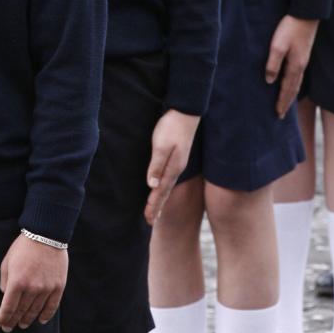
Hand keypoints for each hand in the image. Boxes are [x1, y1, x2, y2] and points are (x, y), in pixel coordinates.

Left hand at [0, 234, 67, 332]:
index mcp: (17, 282)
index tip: (0, 324)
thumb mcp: (7, 262)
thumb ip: (5, 281)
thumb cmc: (23, 247)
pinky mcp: (58, 287)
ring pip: (36, 311)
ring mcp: (46, 288)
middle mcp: (32, 288)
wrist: (46, 234)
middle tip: (9, 328)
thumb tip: (5, 295)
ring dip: (28, 319)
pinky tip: (40, 320)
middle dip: (13, 321)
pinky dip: (46, 315)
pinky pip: (52, 306)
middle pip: (21, 311)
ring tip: (23, 325)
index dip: (3, 318)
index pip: (8, 307)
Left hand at [144, 109, 199, 224]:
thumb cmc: (171, 127)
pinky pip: (167, 177)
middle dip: (157, 207)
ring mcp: (177, 163)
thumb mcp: (161, 146)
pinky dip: (163, 186)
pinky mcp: (176, 156)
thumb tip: (151, 185)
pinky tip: (160, 187)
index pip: (161, 192)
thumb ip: (157, 165)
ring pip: (166, 185)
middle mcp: (176, 169)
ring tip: (155, 210)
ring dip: (160, 198)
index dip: (154, 206)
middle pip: (164, 192)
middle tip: (150, 221)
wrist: (185, 111)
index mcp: (173, 168)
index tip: (148, 220)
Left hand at [265, 15, 318, 118]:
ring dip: (290, 95)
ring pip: (296, 83)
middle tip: (281, 115)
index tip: (277, 114)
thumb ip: (273, 64)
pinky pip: (297, 75)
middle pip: (293, 89)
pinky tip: (290, 83)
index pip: (287, 89)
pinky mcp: (302, 54)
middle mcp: (301, 66)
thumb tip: (269, 81)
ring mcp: (303, 60)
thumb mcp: (277, 46)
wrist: (305, 15)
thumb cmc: (289, 29)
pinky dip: (293, 84)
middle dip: (286, 102)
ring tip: (285, 103)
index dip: (281, 102)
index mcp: (295, 67)